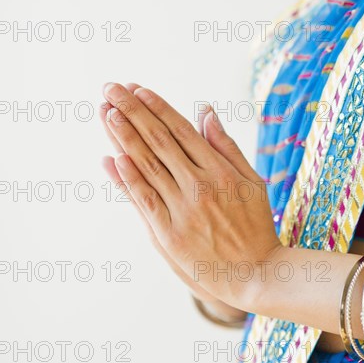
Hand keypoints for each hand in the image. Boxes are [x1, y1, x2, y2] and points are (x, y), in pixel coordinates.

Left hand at [100, 83, 281, 306]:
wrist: (254, 273)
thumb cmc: (256, 225)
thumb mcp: (253, 180)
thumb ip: (227, 146)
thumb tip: (205, 111)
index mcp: (221, 170)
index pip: (181, 131)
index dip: (157, 108)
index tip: (138, 90)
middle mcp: (200, 185)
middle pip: (159, 141)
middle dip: (132, 112)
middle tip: (111, 89)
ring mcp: (183, 210)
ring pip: (147, 166)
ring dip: (124, 137)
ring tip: (107, 112)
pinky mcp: (170, 234)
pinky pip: (145, 200)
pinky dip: (128, 179)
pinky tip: (113, 158)